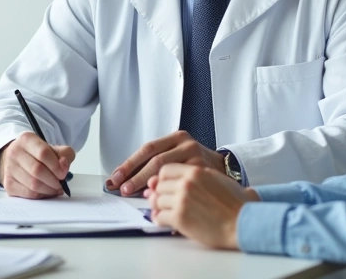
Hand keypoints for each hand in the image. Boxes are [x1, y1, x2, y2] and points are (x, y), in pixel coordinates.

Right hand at [0, 132, 74, 198]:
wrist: (19, 160)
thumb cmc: (38, 155)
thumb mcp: (54, 148)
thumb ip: (65, 155)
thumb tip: (63, 168)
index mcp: (26, 139)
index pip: (43, 153)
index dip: (56, 166)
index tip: (63, 173)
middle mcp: (14, 152)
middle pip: (37, 170)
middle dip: (53, 180)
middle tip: (60, 183)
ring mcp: (9, 169)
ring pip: (33, 184)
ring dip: (49, 190)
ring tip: (55, 188)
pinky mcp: (8, 184)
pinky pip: (28, 194)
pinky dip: (41, 195)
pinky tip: (46, 192)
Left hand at [106, 131, 223, 195]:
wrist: (230, 171)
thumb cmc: (200, 165)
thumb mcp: (181, 154)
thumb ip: (161, 160)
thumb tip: (127, 177)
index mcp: (179, 137)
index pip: (148, 149)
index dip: (130, 164)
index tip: (116, 177)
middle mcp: (188, 145)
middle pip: (155, 161)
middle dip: (135, 177)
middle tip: (123, 190)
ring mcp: (197, 160)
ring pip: (165, 175)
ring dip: (149, 189)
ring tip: (139, 199)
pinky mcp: (203, 176)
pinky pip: (179, 188)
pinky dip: (166, 200)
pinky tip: (158, 209)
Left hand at [144, 164, 259, 249]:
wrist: (244, 223)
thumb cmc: (235, 203)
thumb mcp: (217, 179)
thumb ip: (195, 176)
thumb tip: (175, 179)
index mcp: (195, 170)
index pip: (164, 168)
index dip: (161, 178)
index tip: (161, 185)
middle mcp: (186, 183)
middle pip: (158, 185)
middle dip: (157, 194)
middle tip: (157, 200)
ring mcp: (182, 200)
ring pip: (156, 201)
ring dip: (157, 207)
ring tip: (161, 211)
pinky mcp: (180, 218)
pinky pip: (159, 217)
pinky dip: (159, 220)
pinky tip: (164, 221)